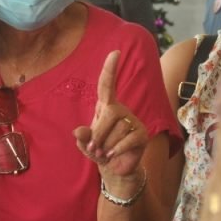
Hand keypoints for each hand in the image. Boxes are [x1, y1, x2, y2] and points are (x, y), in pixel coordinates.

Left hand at [73, 51, 148, 185]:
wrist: (115, 168)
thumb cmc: (99, 150)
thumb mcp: (86, 145)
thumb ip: (82, 138)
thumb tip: (78, 132)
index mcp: (106, 107)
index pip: (107, 85)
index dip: (110, 69)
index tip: (115, 52)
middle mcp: (121, 110)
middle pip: (110, 113)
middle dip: (98, 133)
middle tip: (94, 149)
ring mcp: (133, 121)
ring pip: (118, 129)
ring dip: (106, 146)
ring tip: (104, 153)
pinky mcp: (142, 134)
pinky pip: (128, 139)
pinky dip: (117, 150)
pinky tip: (112, 156)